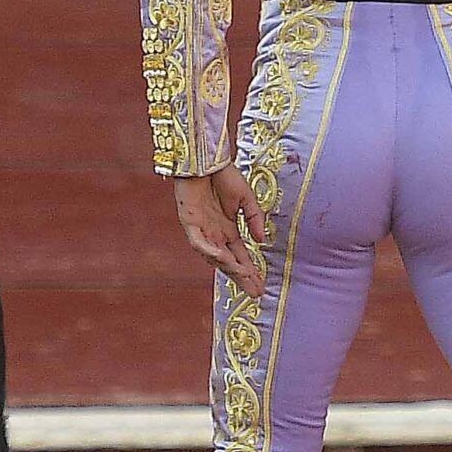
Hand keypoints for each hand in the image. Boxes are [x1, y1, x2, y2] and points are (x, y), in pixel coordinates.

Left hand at [172, 168, 269, 296]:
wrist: (206, 159)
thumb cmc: (223, 176)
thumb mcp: (247, 199)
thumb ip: (255, 219)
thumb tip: (262, 241)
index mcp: (227, 229)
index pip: (240, 256)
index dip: (250, 271)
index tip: (261, 286)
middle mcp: (214, 234)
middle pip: (228, 262)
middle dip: (241, 277)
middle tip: (254, 292)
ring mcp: (201, 230)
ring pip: (214, 256)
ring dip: (228, 266)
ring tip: (243, 275)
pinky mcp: (189, 222)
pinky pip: (198, 242)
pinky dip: (209, 251)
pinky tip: (222, 257)